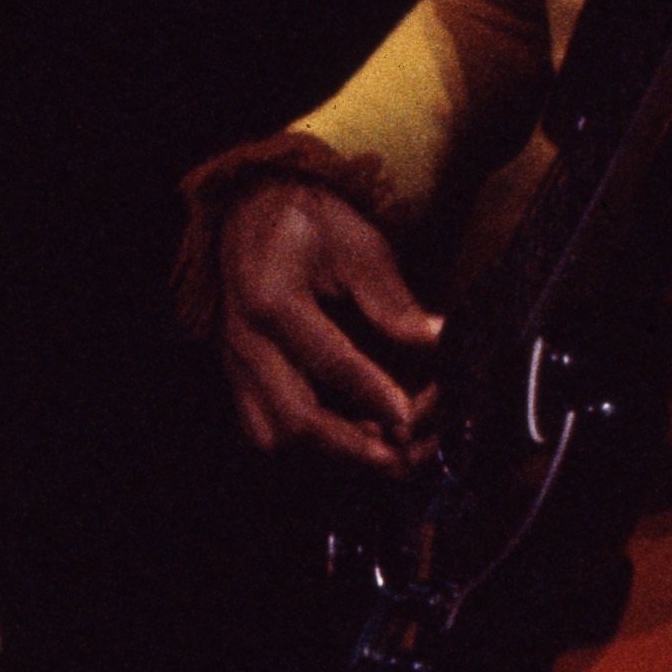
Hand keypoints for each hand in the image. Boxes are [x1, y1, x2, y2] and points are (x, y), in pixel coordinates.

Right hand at [214, 175, 439, 472]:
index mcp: (272, 300)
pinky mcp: (240, 379)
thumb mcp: (356, 243)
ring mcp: (237, 366)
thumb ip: (390, 297)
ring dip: (330, 451)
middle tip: (402, 454)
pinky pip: (264, 429)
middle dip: (352, 446)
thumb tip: (434, 339)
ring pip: (273, 434)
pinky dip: (308, 445)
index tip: (412, 415)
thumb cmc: (306, 226)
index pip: (327, 359)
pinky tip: (350, 437)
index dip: (373, 392)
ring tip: (384, 449)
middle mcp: (246, 342)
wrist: (249, 217)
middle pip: (293, 416)